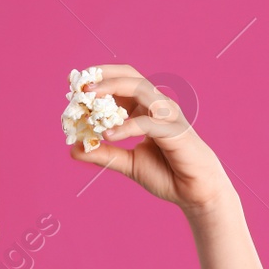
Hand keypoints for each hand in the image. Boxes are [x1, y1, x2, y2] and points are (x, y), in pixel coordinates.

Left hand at [68, 64, 236, 215]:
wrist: (195, 192)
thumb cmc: (166, 173)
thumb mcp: (128, 163)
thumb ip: (104, 155)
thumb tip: (74, 150)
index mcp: (146, 109)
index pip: (121, 84)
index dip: (98, 81)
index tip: (73, 85)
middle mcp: (157, 106)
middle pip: (130, 77)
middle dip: (104, 77)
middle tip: (79, 87)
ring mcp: (167, 115)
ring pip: (140, 90)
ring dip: (113, 90)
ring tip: (88, 100)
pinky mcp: (175, 131)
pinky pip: (148, 122)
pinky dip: (127, 126)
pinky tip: (109, 136)